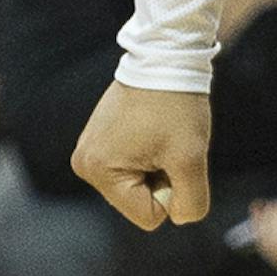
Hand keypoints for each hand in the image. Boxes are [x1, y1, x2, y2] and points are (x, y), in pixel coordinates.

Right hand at [72, 79, 211, 229]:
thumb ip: (191, 201)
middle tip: (167, 142)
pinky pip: (130, 167)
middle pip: (139, 203)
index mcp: (99, 172)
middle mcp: (85, 165)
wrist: (166, 58)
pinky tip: (150, 128)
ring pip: (136, 186)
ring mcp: (88, 151)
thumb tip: (179, 217)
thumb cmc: (177, 107)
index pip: (149, 217)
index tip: (172, 154)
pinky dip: (148, 154)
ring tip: (158, 134)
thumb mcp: (192, 158)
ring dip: (156, 166)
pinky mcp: (98, 140)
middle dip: (161, 179)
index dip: (173, 191)